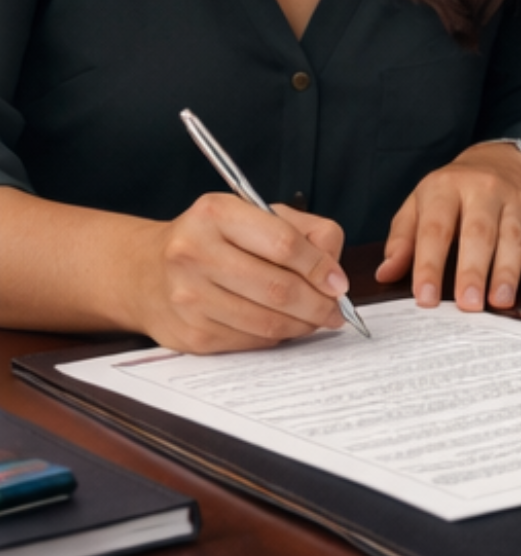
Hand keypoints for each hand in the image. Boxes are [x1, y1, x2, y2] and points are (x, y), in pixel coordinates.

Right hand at [133, 194, 349, 351]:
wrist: (146, 272)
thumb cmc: (213, 240)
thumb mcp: (254, 216)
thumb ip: (304, 231)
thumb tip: (335, 272)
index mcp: (216, 214)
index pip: (284, 244)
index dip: (320, 268)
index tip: (338, 283)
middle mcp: (194, 253)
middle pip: (279, 289)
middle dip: (319, 304)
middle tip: (336, 310)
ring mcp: (189, 297)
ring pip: (268, 322)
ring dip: (303, 325)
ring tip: (315, 319)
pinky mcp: (191, 334)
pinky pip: (252, 341)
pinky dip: (276, 336)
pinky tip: (279, 324)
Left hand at [376, 141, 520, 310]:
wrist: (503, 161)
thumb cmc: (454, 193)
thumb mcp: (421, 204)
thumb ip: (403, 238)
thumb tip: (385, 273)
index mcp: (446, 188)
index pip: (436, 229)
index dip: (429, 264)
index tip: (425, 297)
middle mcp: (483, 189)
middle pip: (478, 232)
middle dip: (473, 270)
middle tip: (468, 303)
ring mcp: (516, 200)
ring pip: (514, 237)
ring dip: (508, 271)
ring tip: (500, 301)